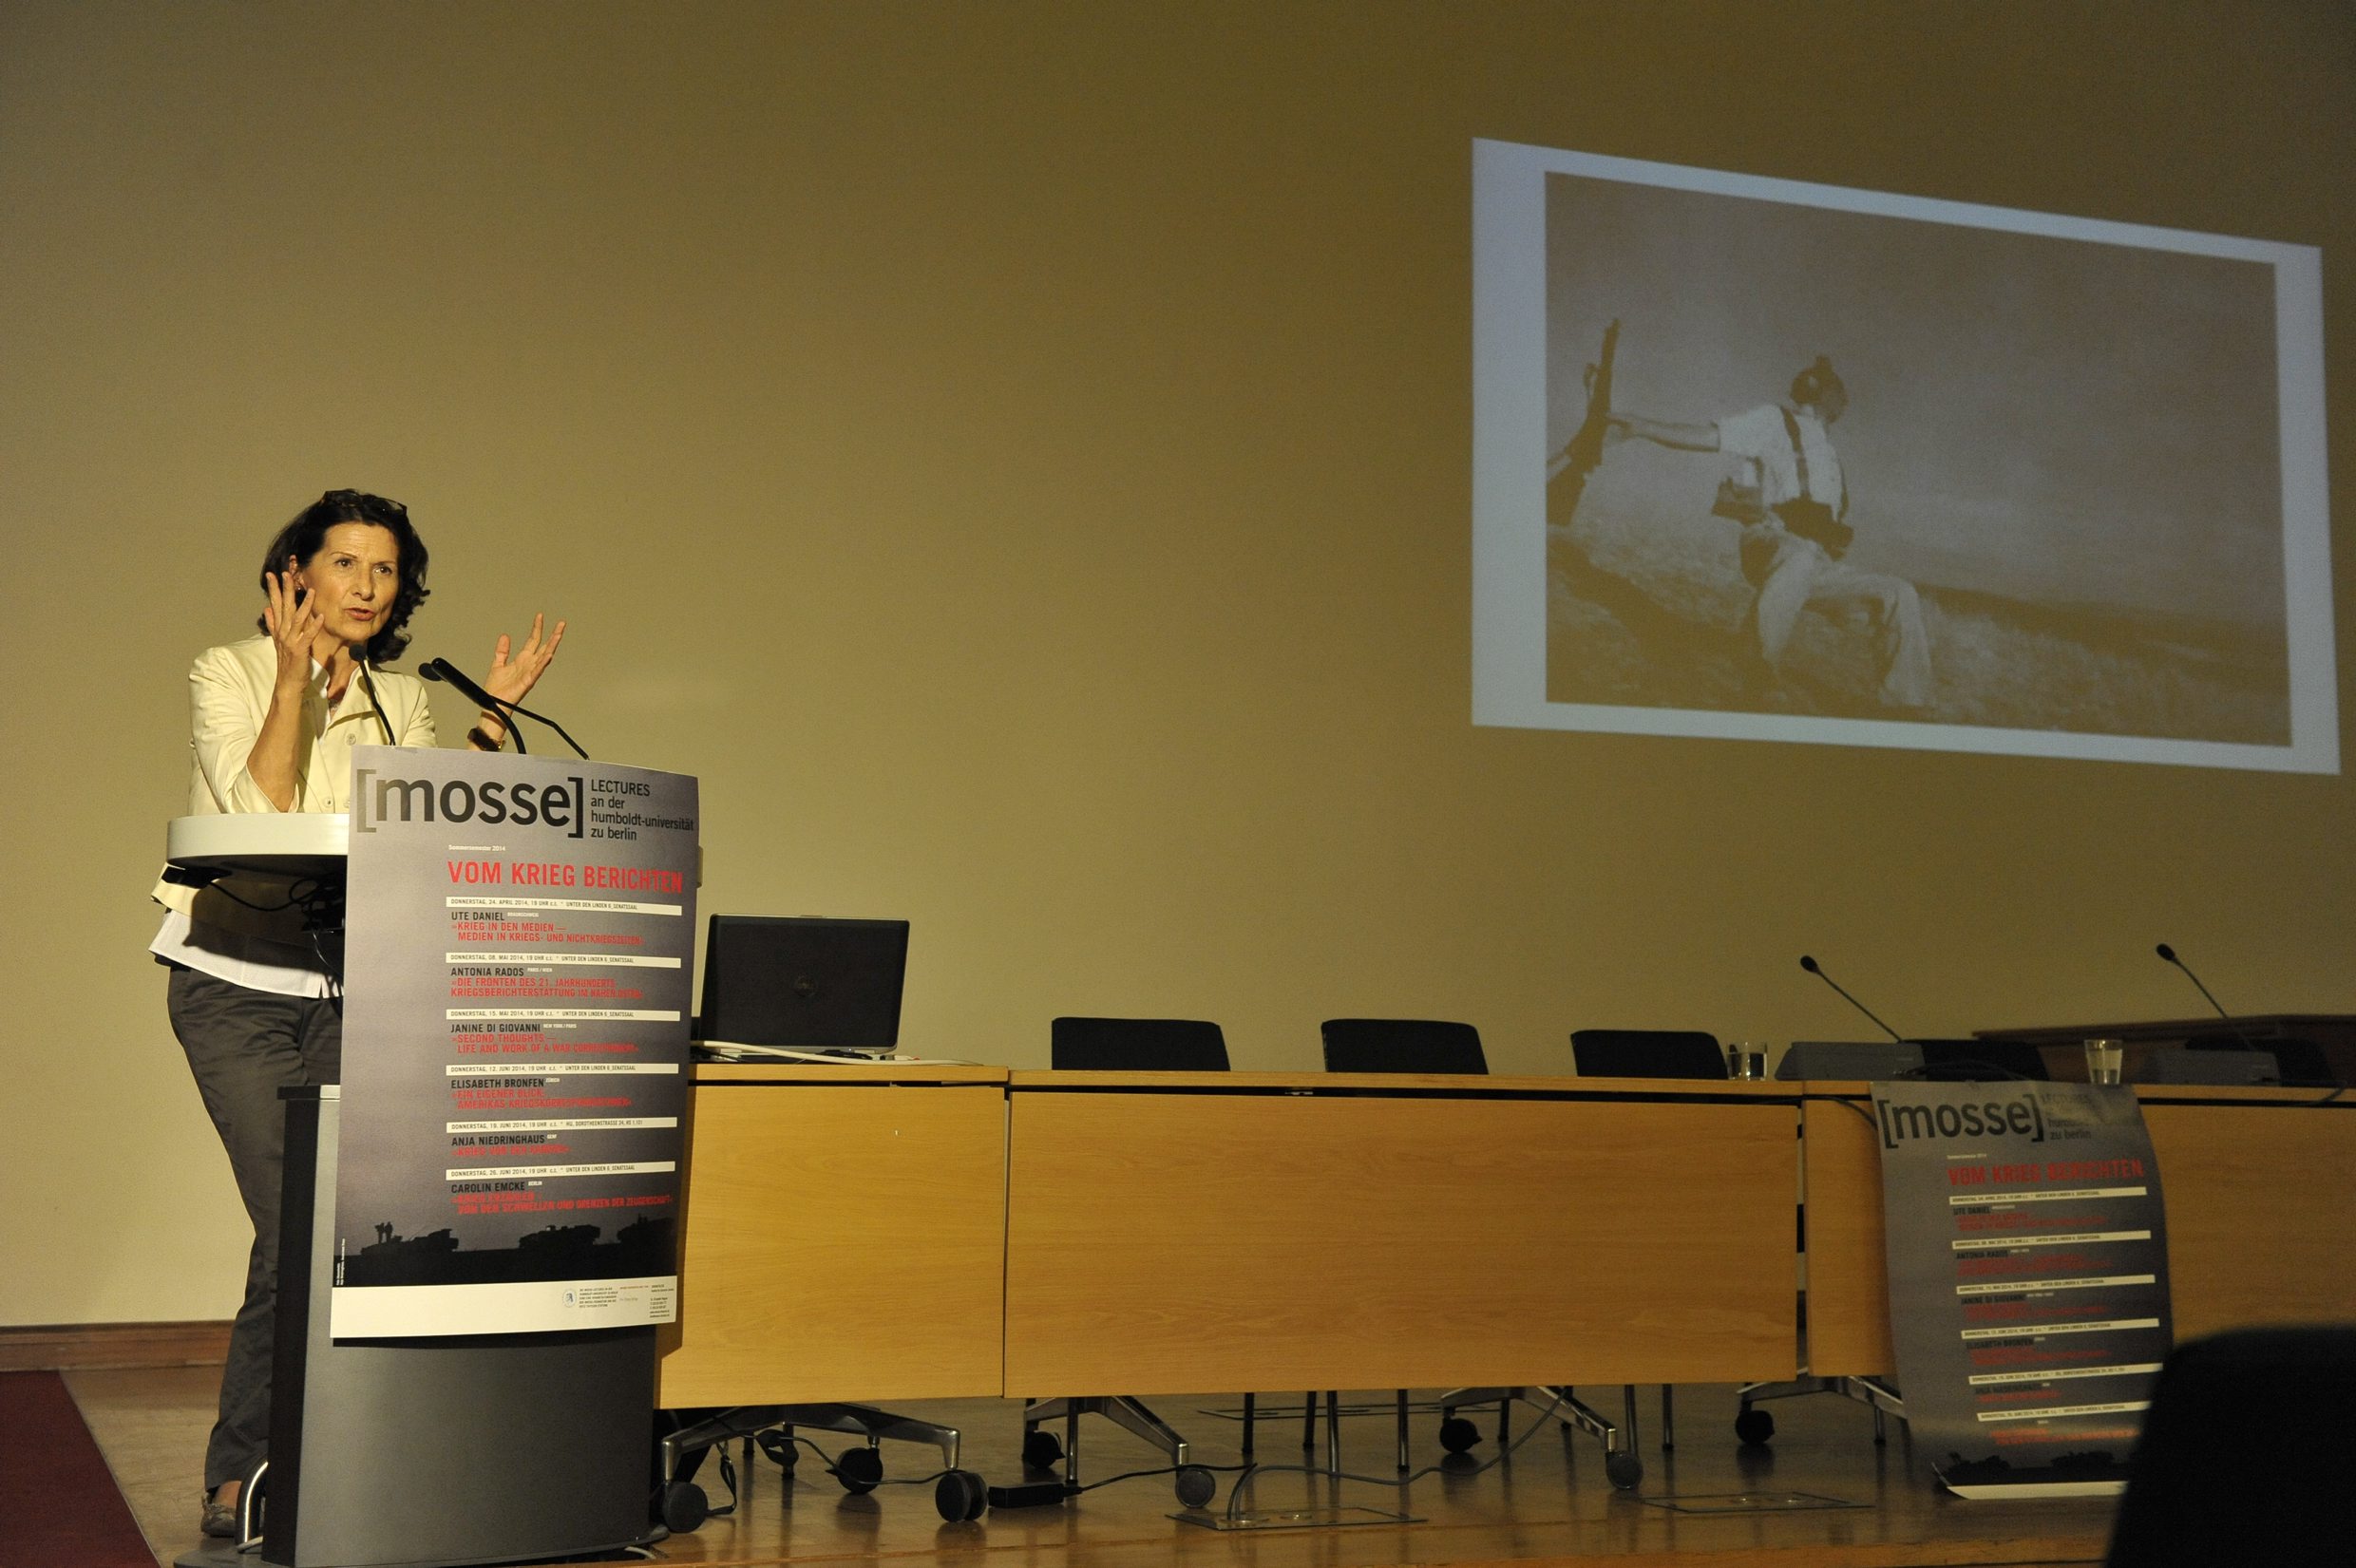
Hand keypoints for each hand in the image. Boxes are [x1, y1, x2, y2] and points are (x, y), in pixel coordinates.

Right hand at [261, 561, 323, 690]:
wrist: (287, 682)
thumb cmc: (287, 662)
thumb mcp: (279, 640)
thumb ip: (273, 623)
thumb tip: (267, 608)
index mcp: (279, 629)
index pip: (275, 605)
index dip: (274, 589)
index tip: (272, 574)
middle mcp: (283, 633)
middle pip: (284, 607)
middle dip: (285, 589)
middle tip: (285, 573)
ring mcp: (290, 641)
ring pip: (296, 619)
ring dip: (304, 604)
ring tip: (311, 590)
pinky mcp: (300, 650)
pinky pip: (308, 636)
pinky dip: (314, 626)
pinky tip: (320, 616)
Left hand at [481, 614, 566, 707]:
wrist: (493, 703)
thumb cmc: (497, 689)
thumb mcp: (497, 664)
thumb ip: (502, 651)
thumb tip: (505, 636)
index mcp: (522, 660)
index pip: (533, 640)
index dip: (537, 628)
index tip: (540, 616)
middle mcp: (529, 665)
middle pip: (544, 646)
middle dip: (553, 634)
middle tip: (561, 623)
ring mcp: (530, 672)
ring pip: (545, 656)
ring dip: (553, 645)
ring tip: (559, 634)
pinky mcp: (528, 681)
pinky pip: (538, 670)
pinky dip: (543, 663)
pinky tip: (549, 655)